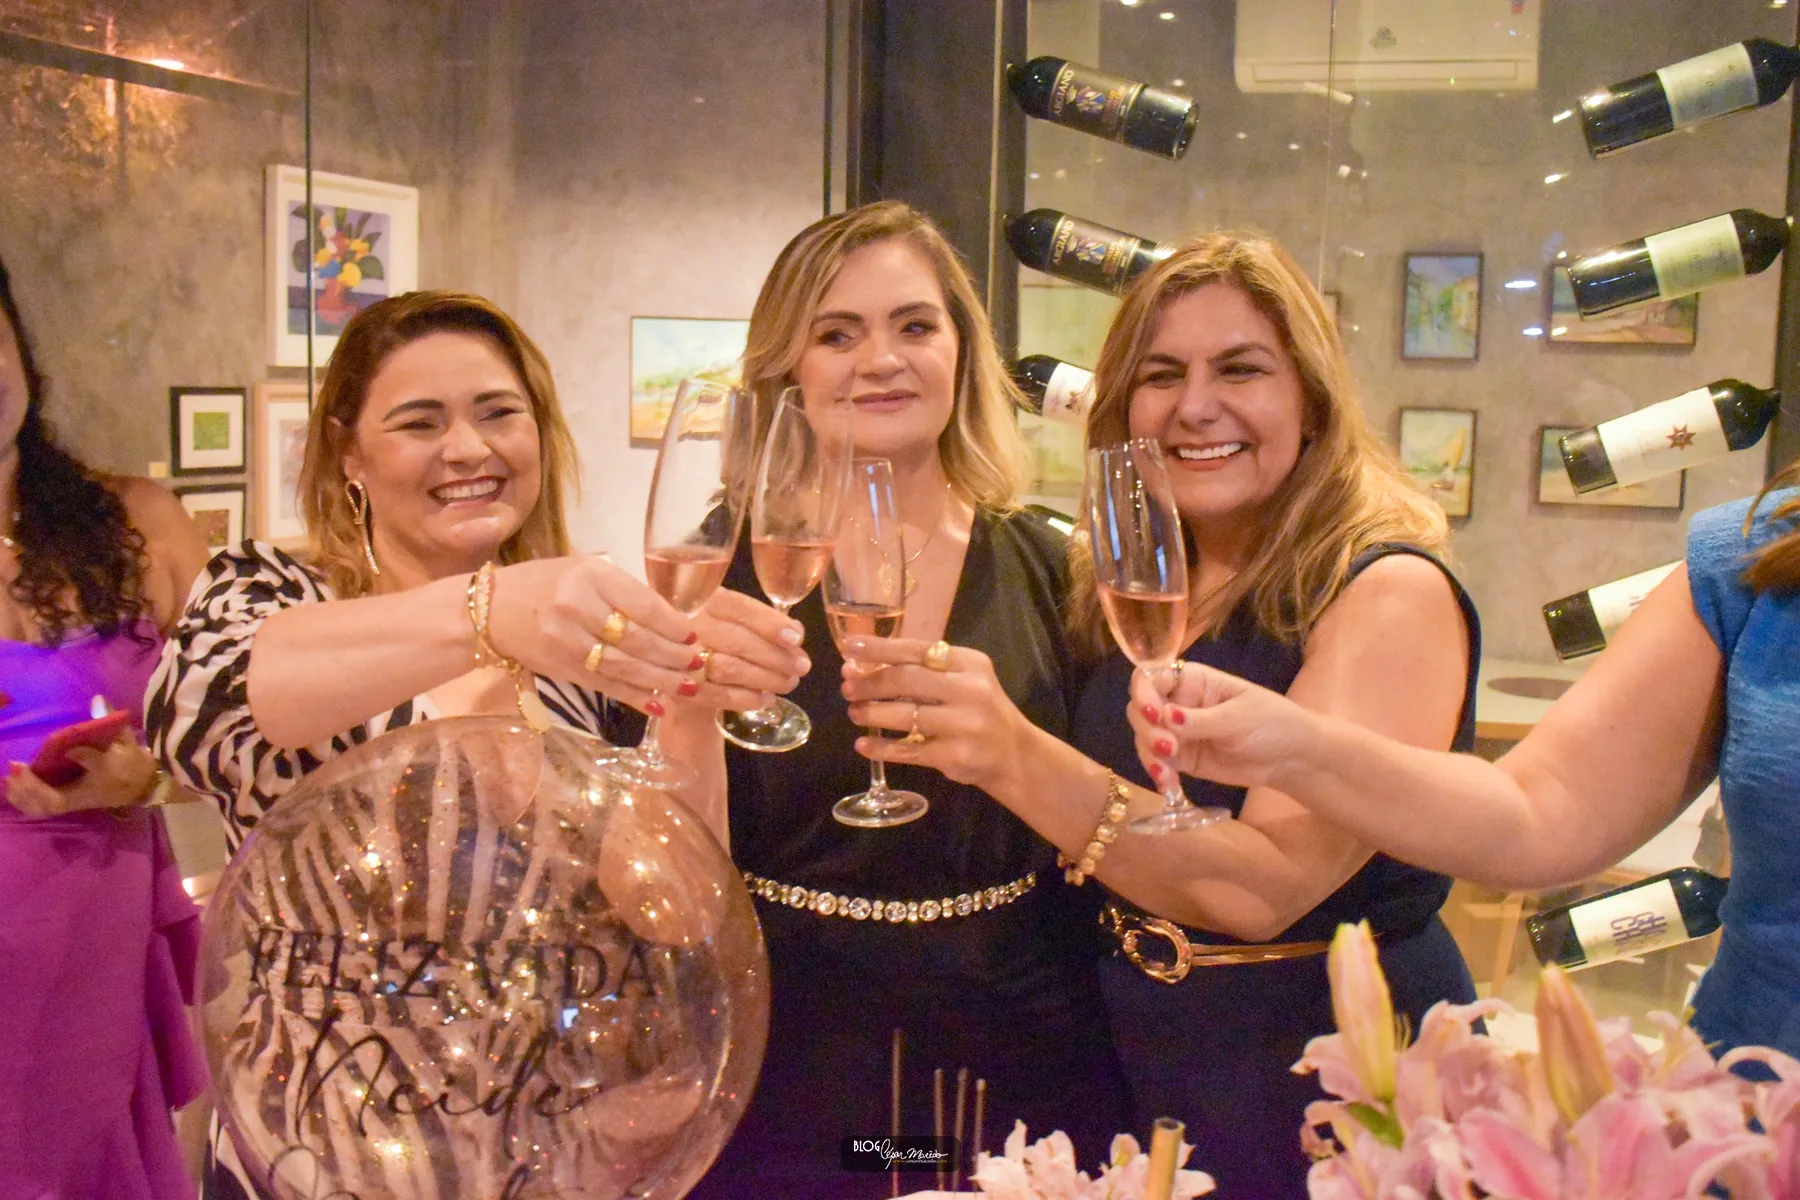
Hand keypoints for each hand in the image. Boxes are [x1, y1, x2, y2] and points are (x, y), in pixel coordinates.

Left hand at [7, 730, 157, 817]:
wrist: (138, 784)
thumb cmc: (128, 764)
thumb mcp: (124, 744)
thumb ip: (109, 725)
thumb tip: (97, 701)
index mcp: (93, 787)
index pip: (66, 792)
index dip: (49, 780)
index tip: (40, 759)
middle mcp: (78, 798)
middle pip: (47, 804)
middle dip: (28, 788)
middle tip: (15, 767)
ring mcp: (68, 801)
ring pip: (39, 808)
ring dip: (20, 795)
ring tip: (10, 776)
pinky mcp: (61, 799)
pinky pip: (37, 806)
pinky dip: (21, 798)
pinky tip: (11, 783)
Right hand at [485, 555, 706, 716]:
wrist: (487, 610)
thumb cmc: (542, 584)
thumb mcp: (583, 570)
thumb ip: (621, 590)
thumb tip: (671, 619)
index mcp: (590, 576)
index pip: (642, 605)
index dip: (673, 624)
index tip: (694, 635)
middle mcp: (578, 607)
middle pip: (637, 640)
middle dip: (673, 656)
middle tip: (699, 665)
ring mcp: (567, 641)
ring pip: (624, 666)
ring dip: (660, 680)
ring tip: (687, 686)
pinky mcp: (560, 668)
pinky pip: (604, 685)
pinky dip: (633, 696)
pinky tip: (657, 703)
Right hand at [686, 588, 808, 712]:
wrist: (671, 662)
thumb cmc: (714, 633)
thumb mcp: (734, 617)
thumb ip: (763, 620)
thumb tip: (794, 633)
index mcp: (706, 599)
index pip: (739, 607)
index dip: (770, 623)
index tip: (796, 639)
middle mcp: (688, 624)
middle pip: (736, 640)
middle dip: (775, 656)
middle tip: (801, 667)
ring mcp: (679, 657)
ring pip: (727, 668)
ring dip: (764, 678)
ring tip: (788, 683)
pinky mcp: (677, 687)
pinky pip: (714, 696)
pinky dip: (745, 699)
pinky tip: (766, 700)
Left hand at [838, 635, 1028, 794]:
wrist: (1013, 753)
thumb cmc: (979, 709)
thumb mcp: (964, 678)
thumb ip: (924, 669)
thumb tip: (863, 665)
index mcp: (969, 663)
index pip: (916, 649)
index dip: (878, 648)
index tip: (848, 647)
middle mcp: (969, 690)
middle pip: (907, 680)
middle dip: (870, 683)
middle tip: (847, 687)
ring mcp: (963, 725)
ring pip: (905, 716)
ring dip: (872, 713)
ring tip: (854, 712)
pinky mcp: (955, 756)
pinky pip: (908, 750)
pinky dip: (881, 747)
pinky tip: (863, 744)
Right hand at [1127, 662, 1312, 791]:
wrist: (1292, 758)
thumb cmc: (1273, 723)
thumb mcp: (1239, 718)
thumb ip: (1201, 719)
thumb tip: (1165, 716)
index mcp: (1193, 681)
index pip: (1154, 677)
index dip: (1143, 691)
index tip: (1152, 713)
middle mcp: (1179, 703)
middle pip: (1141, 709)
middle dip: (1147, 729)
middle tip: (1167, 748)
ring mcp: (1179, 733)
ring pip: (1145, 738)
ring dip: (1149, 754)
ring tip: (1166, 773)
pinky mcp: (1183, 759)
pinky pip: (1159, 764)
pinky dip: (1159, 774)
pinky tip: (1168, 787)